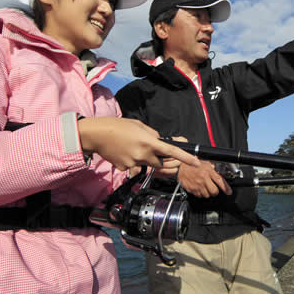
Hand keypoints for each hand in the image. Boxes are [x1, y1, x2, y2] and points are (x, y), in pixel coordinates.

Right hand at [78, 117, 200, 170]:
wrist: (97, 135)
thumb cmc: (117, 126)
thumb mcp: (139, 125)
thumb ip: (152, 134)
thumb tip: (159, 140)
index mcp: (149, 142)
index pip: (172, 152)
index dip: (186, 158)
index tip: (196, 163)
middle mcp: (143, 154)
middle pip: (160, 163)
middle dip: (159, 158)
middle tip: (149, 148)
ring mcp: (134, 163)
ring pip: (147, 165)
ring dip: (144, 159)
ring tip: (131, 147)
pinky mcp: (125, 168)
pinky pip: (134, 167)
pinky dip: (131, 161)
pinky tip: (122, 152)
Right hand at [177, 160, 232, 197]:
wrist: (180, 166)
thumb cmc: (191, 163)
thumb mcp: (205, 162)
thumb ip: (212, 168)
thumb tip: (219, 172)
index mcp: (208, 171)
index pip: (220, 181)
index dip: (226, 188)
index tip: (229, 192)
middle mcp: (203, 179)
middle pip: (214, 192)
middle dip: (215, 191)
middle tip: (214, 189)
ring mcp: (197, 185)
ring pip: (207, 195)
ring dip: (208, 193)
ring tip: (205, 187)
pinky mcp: (192, 189)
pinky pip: (199, 196)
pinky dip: (200, 193)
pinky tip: (199, 188)